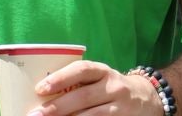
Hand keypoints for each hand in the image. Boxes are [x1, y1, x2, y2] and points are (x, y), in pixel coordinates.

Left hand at [29, 60, 158, 115]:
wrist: (146, 99)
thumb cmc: (110, 87)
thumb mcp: (100, 78)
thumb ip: (80, 82)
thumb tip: (42, 94)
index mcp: (103, 71)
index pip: (82, 69)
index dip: (61, 77)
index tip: (40, 88)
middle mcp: (113, 87)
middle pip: (83, 96)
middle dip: (57, 107)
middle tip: (36, 114)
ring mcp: (119, 107)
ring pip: (91, 115)